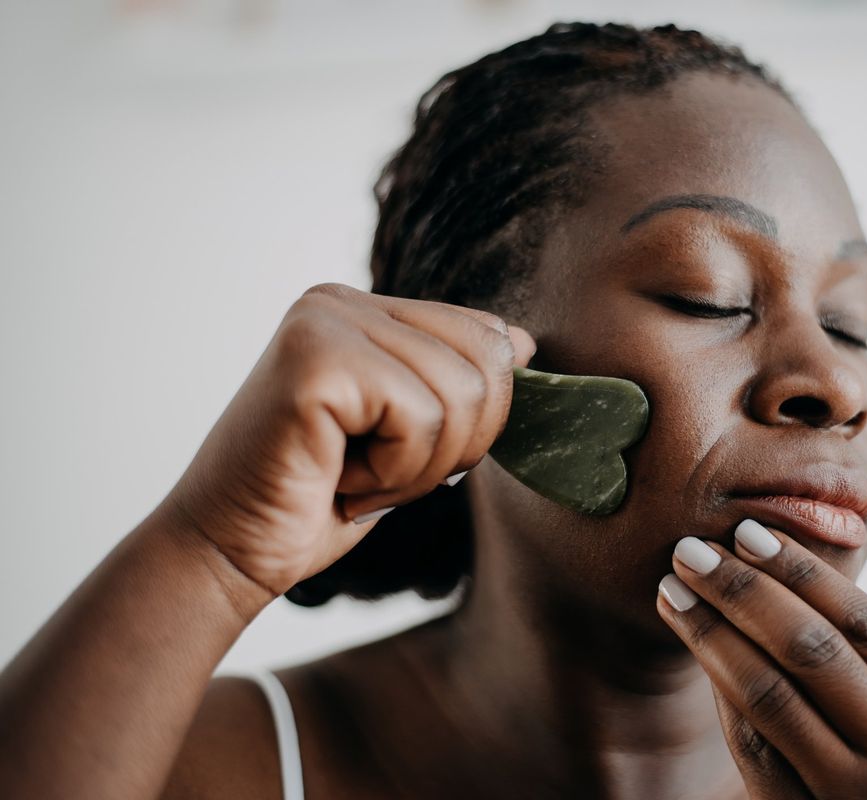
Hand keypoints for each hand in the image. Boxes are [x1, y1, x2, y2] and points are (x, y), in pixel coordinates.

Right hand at [160, 282, 535, 596]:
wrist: (227, 553)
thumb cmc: (316, 501)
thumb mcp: (408, 437)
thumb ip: (457, 384)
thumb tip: (523, 342)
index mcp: (366, 310)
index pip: (488, 336)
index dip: (479, 417)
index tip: (407, 455)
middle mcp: (342, 301)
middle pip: (487, 362)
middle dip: (456, 445)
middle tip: (381, 473)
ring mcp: (324, 322)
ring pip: (461, 394)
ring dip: (419, 467)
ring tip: (354, 476)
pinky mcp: (315, 359)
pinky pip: (419, 417)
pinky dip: (393, 473)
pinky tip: (337, 477)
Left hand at [656, 520, 866, 798]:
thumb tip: (778, 570)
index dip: (804, 572)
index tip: (748, 531)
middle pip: (815, 651)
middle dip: (745, 591)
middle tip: (691, 550)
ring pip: (771, 697)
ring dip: (713, 633)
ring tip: (674, 591)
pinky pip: (752, 747)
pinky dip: (720, 692)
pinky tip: (696, 650)